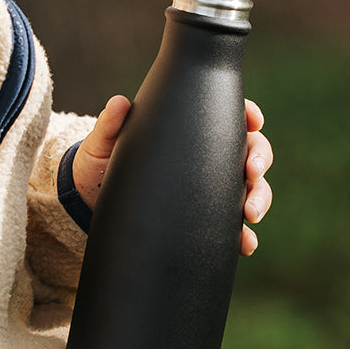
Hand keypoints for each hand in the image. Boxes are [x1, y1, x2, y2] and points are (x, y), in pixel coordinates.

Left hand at [72, 96, 273, 256]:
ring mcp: (209, 191)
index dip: (248, 115)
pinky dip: (244, 237)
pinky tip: (245, 245)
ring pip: (250, 189)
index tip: (253, 120)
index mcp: (190, 131)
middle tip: (251, 173)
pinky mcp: (204, 221)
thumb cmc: (100, 164)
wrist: (90, 205)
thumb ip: (110, 125)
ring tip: (251, 215)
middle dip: (259, 160)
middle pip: (251, 151)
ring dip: (259, 199)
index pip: (230, 116)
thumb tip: (118, 104)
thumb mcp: (103, 144)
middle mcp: (208, 160)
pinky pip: (232, 229)